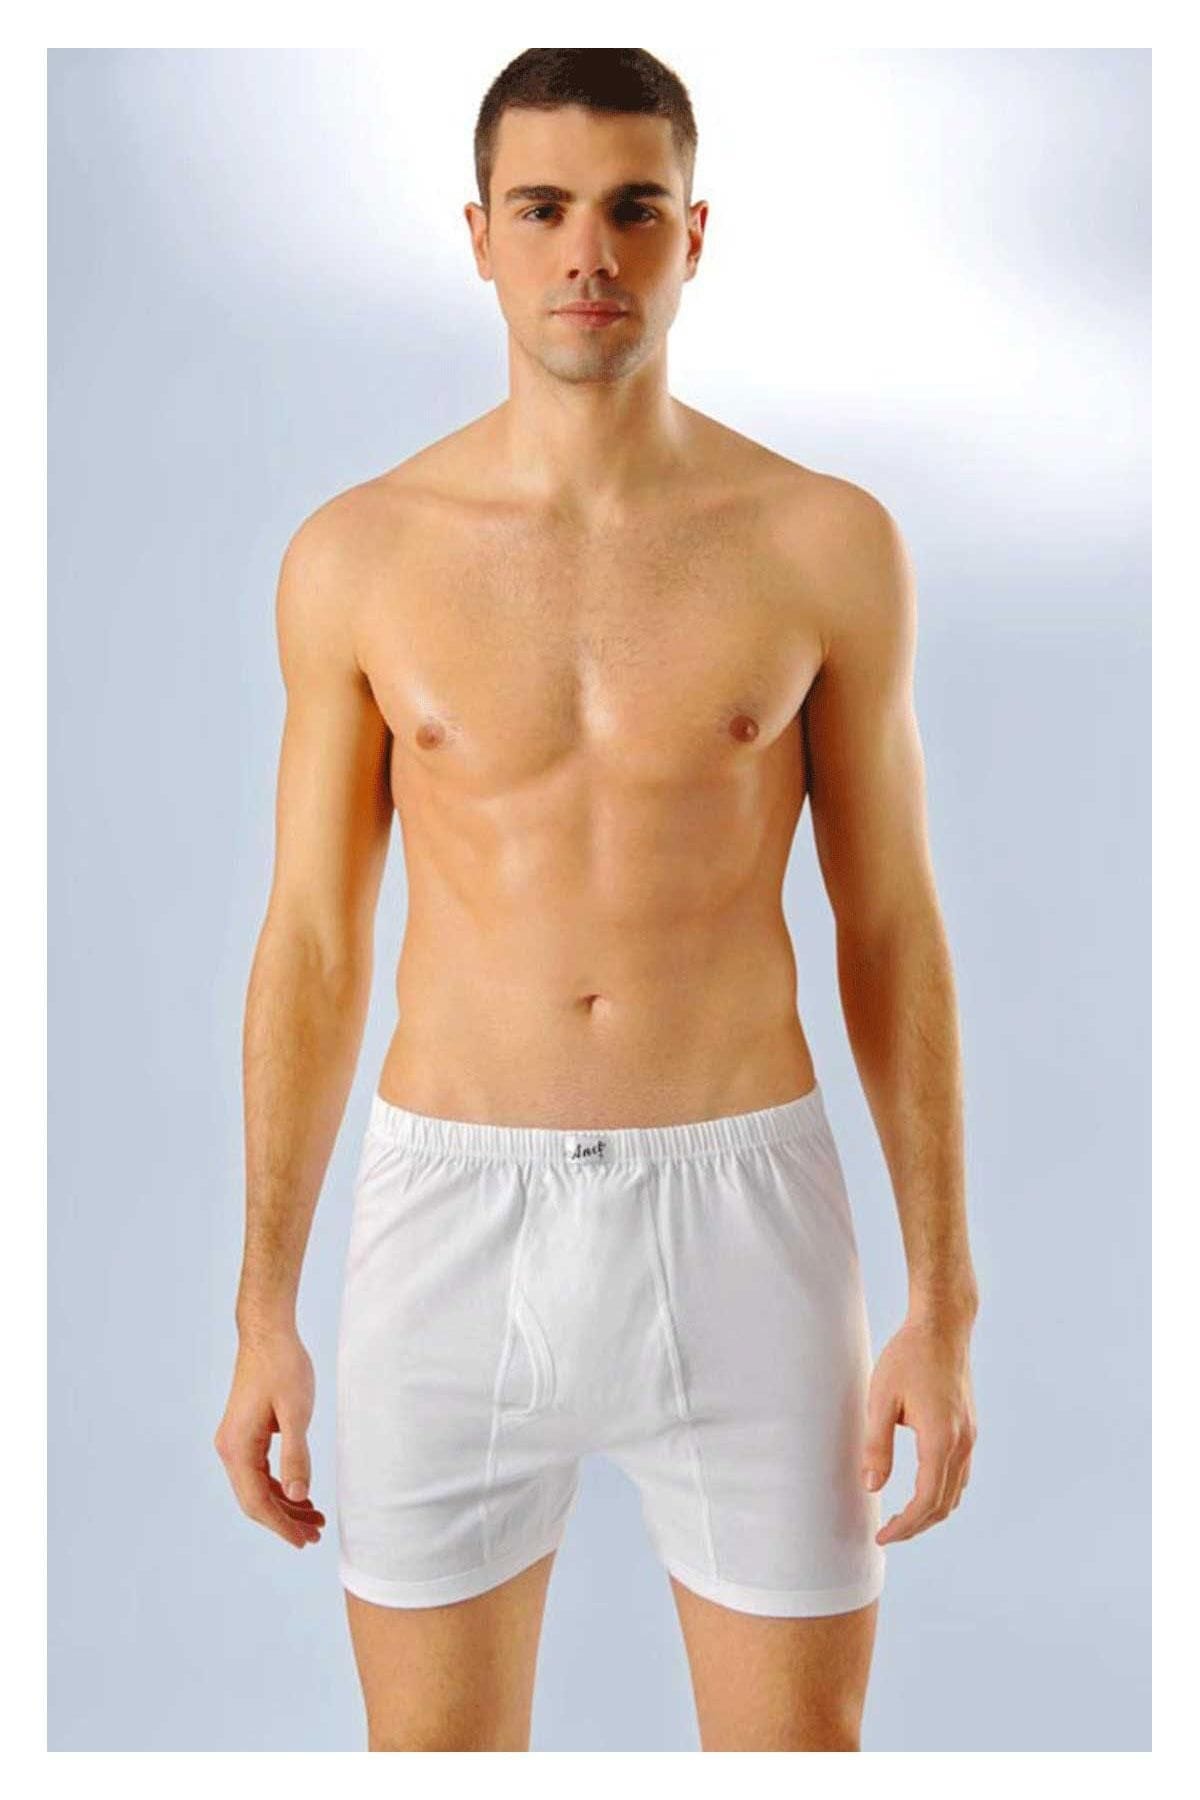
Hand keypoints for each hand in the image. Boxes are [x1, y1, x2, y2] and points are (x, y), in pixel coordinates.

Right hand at [213, 1325, 325, 1549]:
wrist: (267, 1333)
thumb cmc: (283, 1366)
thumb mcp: (296, 1412)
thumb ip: (296, 1456)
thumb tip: (297, 1496)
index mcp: (238, 1448)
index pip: (256, 1501)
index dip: (281, 1525)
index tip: (304, 1541)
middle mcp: (230, 1449)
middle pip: (254, 1500)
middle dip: (284, 1520)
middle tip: (316, 1534)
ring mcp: (235, 1441)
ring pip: (257, 1487)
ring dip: (284, 1504)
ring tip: (315, 1518)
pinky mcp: (245, 1434)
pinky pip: (259, 1471)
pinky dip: (279, 1485)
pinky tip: (301, 1493)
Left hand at [861, 1315, 976, 1544]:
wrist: (942, 1326)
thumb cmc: (908, 1356)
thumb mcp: (881, 1398)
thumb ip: (876, 1445)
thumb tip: (872, 1487)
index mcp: (940, 1440)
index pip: (926, 1501)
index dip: (905, 1526)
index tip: (883, 1537)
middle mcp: (962, 1443)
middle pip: (944, 1504)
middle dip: (917, 1525)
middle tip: (888, 1533)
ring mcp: (969, 1435)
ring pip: (956, 1491)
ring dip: (932, 1511)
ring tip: (903, 1518)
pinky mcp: (968, 1427)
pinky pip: (960, 1473)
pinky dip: (943, 1492)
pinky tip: (923, 1488)